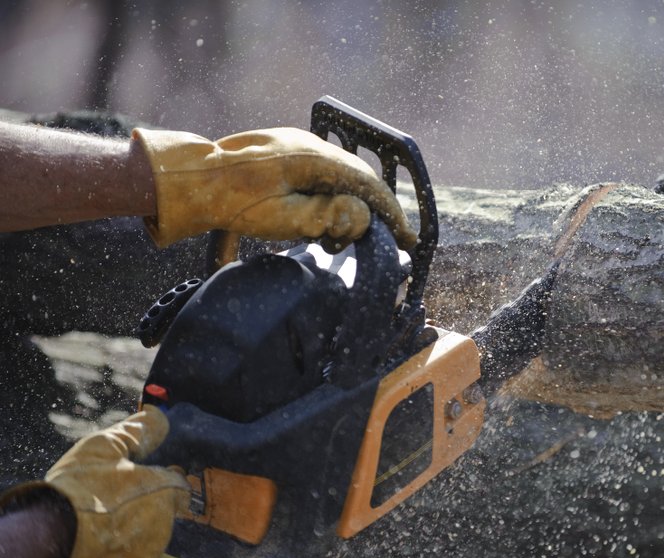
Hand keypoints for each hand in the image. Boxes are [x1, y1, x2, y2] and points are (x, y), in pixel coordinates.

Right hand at [0, 406, 188, 557]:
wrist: (49, 546)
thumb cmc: (79, 492)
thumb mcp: (103, 447)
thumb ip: (136, 432)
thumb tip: (160, 415)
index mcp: (164, 492)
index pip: (176, 482)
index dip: (159, 477)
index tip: (141, 476)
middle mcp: (162, 527)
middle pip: (160, 513)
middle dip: (142, 506)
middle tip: (111, 503)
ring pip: (144, 541)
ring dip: (128, 534)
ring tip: (97, 527)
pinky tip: (92, 551)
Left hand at [133, 126, 417, 249]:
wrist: (190, 182)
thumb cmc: (232, 203)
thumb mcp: (285, 219)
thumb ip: (329, 217)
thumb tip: (364, 216)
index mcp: (314, 158)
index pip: (368, 186)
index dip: (391, 214)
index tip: (407, 237)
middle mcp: (309, 145)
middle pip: (357, 178)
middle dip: (373, 211)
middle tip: (385, 240)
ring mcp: (295, 146)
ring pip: (339, 176)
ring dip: (349, 206)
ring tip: (343, 239)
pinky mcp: (283, 153)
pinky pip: (320, 174)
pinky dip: (331, 198)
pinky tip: (323, 220)